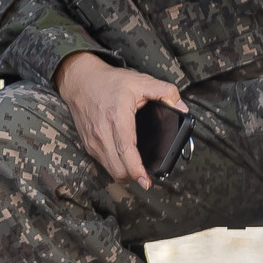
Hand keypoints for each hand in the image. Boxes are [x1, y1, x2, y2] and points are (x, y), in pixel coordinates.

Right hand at [55, 52, 186, 190]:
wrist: (79, 80)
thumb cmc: (109, 81)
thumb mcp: (141, 81)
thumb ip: (166, 91)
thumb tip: (182, 108)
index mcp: (117, 117)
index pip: (125, 149)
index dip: (136, 169)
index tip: (146, 181)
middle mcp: (102, 132)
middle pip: (117, 167)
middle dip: (134, 177)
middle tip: (147, 178)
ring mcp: (93, 140)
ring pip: (109, 169)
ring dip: (124, 174)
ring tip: (137, 172)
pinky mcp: (88, 143)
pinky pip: (103, 163)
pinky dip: (115, 167)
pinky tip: (124, 164)